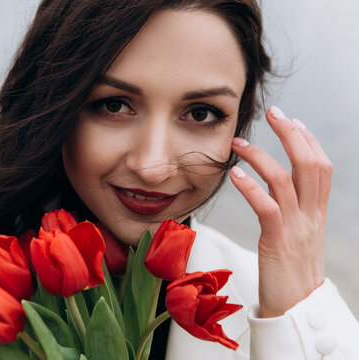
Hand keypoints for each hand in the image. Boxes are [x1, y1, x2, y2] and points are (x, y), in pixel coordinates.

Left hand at [229, 106, 331, 317]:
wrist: (296, 309)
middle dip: (292, 134)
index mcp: (317, 213)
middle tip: (273, 112)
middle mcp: (311, 216)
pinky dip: (251, 187)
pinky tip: (235, 174)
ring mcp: (297, 229)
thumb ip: (293, 210)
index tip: (292, 120)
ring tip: (237, 143)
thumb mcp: (299, 236)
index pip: (321, 167)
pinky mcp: (278, 243)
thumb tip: (277, 187)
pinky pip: (267, 208)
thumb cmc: (291, 272)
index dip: (309, 140)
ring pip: (286, 181)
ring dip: (261, 157)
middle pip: (311, 165)